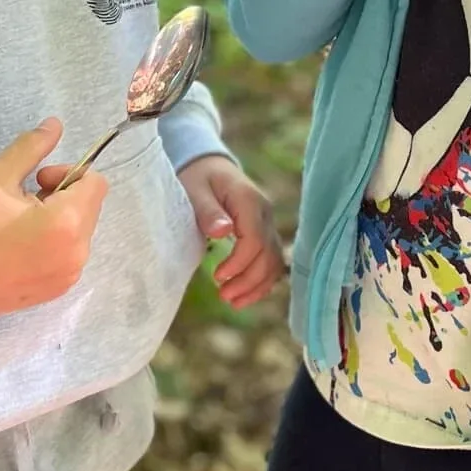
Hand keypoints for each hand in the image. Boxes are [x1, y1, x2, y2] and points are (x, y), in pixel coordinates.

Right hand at [0, 120, 108, 315]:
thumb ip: (32, 147)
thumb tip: (55, 124)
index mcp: (67, 222)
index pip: (96, 183)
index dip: (69, 173)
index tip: (39, 179)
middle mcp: (77, 252)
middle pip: (90, 207)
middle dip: (65, 196)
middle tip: (27, 200)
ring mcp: (70, 274)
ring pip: (81, 232)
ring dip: (61, 220)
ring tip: (22, 224)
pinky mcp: (59, 289)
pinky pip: (70, 255)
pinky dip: (56, 244)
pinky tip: (23, 246)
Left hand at [178, 154, 284, 309]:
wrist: (209, 168)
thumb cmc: (198, 179)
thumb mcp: (194, 190)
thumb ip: (207, 210)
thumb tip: (223, 231)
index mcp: (249, 200)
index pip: (254, 239)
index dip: (239, 263)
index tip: (217, 277)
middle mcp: (265, 213)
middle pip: (268, 254)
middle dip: (248, 280)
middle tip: (223, 297)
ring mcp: (268, 224)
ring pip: (275, 261)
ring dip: (257, 286)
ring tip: (233, 302)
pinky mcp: (266, 234)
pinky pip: (272, 261)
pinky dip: (262, 281)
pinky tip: (245, 295)